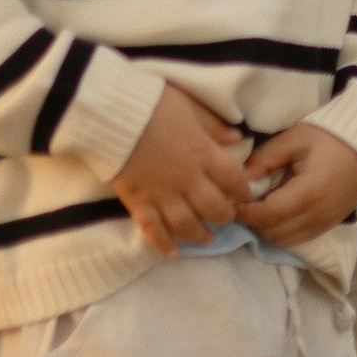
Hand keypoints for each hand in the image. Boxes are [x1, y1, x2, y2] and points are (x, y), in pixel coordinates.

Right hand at [113, 83, 252, 255]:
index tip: (244, 194)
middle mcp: (187, 179)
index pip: (233, 180)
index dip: (242, 190)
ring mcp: (162, 194)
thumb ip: (214, 125)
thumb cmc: (153, 103)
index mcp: (203, 153)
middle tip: (227, 217)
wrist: (111, 114)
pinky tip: (172, 253)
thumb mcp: (190, 105)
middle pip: (214, 207)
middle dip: (225, 216)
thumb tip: (238, 139)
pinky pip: (152, 229)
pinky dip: (163, 244)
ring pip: (187, 224)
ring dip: (200, 235)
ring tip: (207, 239)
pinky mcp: (138, 202)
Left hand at [241, 122, 356, 247]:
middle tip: (241, 204)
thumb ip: (263, 159)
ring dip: (266, 229)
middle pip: (272, 232)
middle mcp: (318, 214)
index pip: (267, 214)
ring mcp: (325, 223)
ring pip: (283, 240)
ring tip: (258, 209)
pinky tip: (275, 214)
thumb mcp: (293, 140)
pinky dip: (281, 232)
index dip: (244, 212)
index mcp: (309, 191)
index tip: (231, 202)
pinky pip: (297, 239)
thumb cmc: (328, 138)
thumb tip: (238, 179)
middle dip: (252, 221)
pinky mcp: (329, 226)